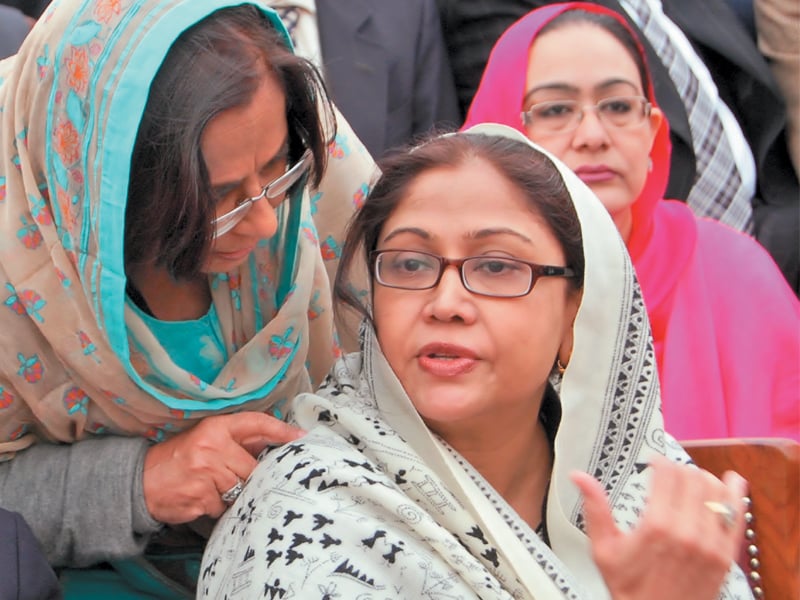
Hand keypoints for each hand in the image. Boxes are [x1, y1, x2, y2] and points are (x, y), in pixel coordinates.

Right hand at [143, 412, 303, 523]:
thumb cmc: (178, 458)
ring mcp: (206, 474)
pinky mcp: (201, 498)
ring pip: (240, 489)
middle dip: (245, 476)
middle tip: (227, 476)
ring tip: (210, 486)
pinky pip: (224, 506)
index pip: (256, 423)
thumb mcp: (206, 439)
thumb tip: (275, 440)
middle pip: (252, 467)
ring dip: (230, 493)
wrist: (139, 482)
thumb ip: (238, 439)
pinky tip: (201, 498)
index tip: (301, 436)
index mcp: (215, 428)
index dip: (281, 430)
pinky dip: (216, 506)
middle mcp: (212, 447)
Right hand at [571, 456, 747, 599]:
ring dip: (705, 479)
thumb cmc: (630, 589)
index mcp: (656, 526)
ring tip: (693, 482)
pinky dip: (736, 495)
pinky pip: (737, 515)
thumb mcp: (604, 549)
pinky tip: (732, 482)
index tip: (654, 464)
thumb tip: (579, 477)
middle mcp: (687, 532)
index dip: (660, 462)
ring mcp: (710, 544)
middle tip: (670, 476)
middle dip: (681, 470)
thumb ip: (595, 509)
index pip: (668, 473)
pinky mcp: (726, 555)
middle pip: (693, 477)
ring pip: (716, 491)